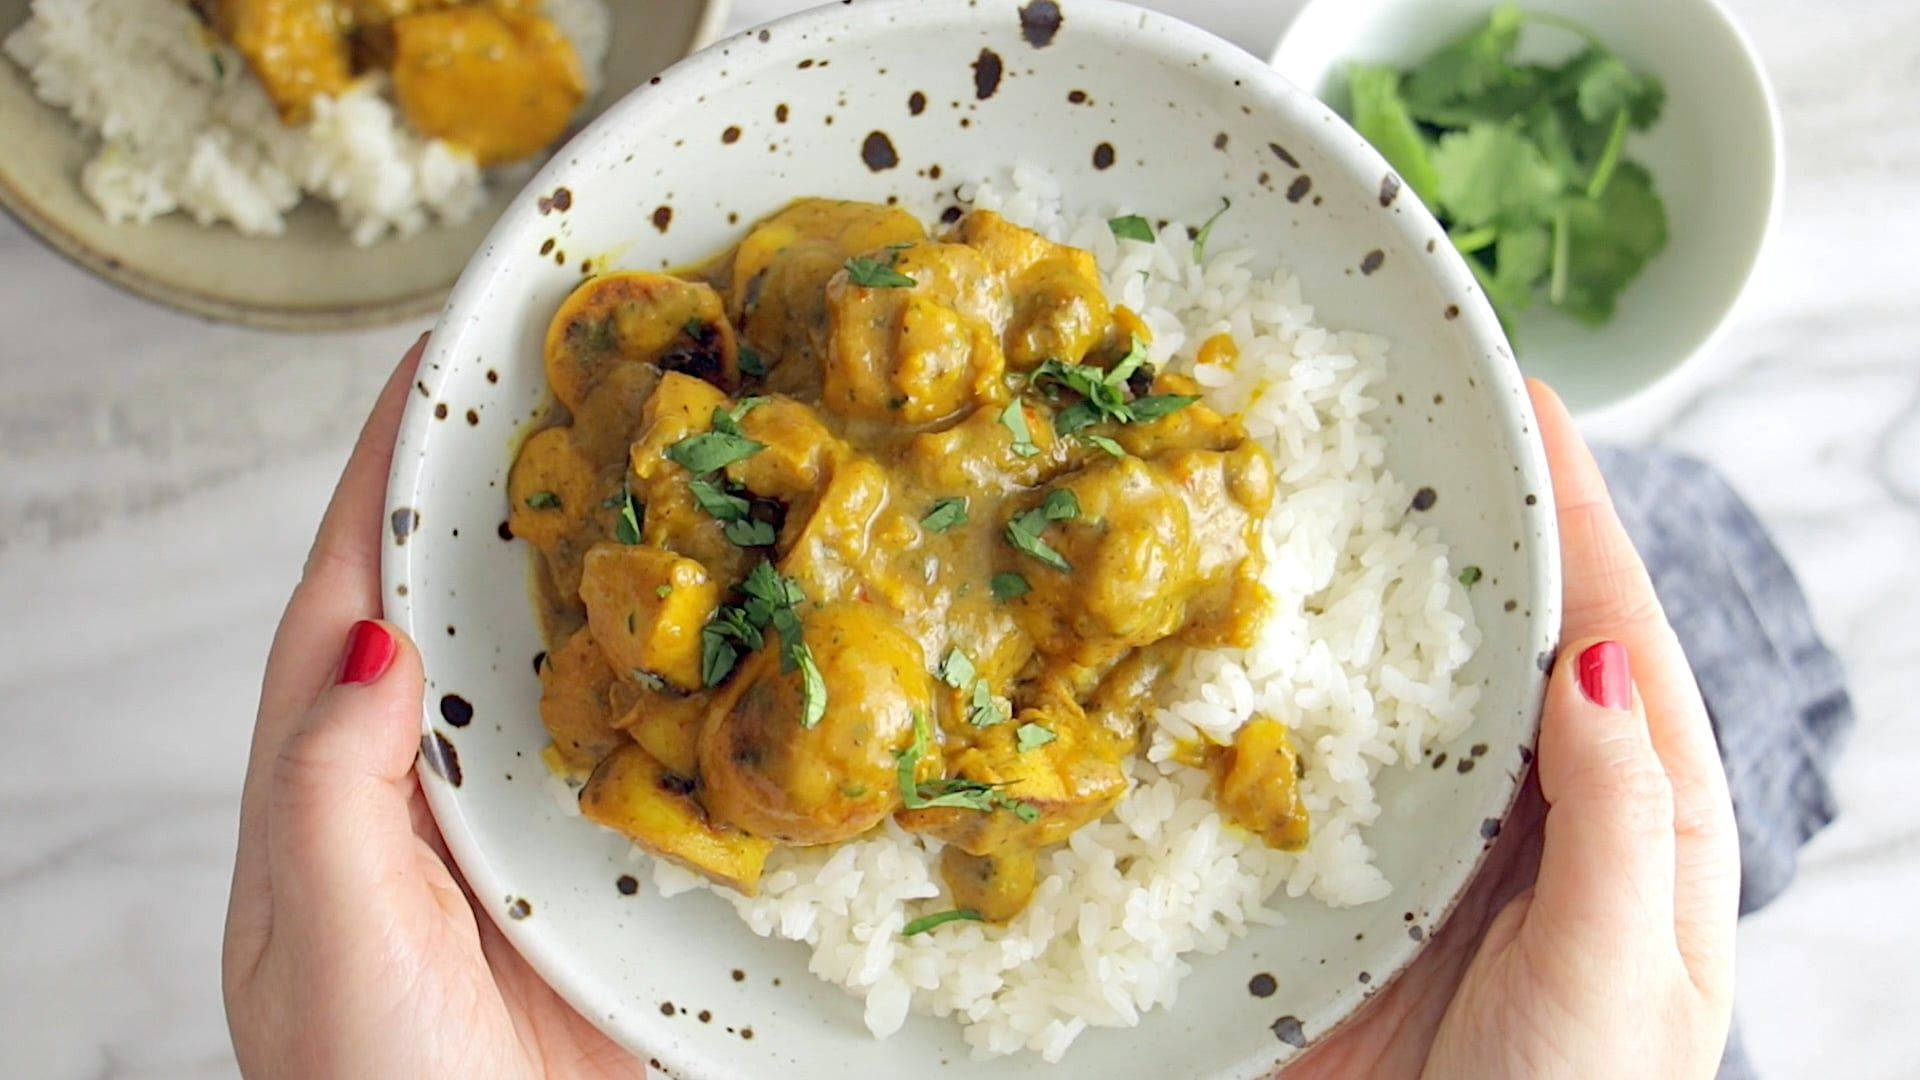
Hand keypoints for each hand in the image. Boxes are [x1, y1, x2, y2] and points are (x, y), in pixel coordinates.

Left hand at [221, 336, 640, 1078]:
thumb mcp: (319, 937)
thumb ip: (329, 790)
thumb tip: (370, 639)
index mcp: (333, 780)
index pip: (347, 590)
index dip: (384, 472)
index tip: (433, 362)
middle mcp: (430, 780)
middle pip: (467, 602)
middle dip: (514, 492)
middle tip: (586, 381)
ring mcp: (524, 821)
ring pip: (567, 664)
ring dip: (615, 572)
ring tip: (676, 466)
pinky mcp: (609, 869)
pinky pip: (650, 751)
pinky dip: (688, 684)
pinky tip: (740, 626)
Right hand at [1289, 380, 1739, 1078]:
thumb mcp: (1627, 971)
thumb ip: (1621, 819)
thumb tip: (1600, 657)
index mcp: (1635, 807)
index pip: (1608, 626)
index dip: (1571, 508)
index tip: (1525, 399)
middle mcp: (1524, 801)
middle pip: (1484, 634)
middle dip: (1442, 525)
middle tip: (1381, 413)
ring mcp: (1422, 837)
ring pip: (1379, 690)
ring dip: (1335, 601)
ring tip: (1283, 497)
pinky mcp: (1331, 886)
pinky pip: (1293, 778)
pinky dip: (1255, 709)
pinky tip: (1208, 647)